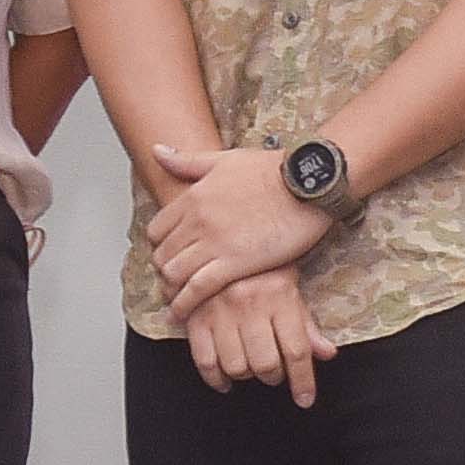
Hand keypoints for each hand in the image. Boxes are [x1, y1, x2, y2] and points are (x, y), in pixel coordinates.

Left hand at [149, 140, 335, 319]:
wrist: (308, 183)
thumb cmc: (273, 170)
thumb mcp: (224, 159)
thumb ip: (187, 161)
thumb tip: (157, 150)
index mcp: (193, 195)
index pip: (156, 230)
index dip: (160, 246)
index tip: (169, 255)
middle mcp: (197, 220)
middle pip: (162, 254)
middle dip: (164, 270)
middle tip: (174, 281)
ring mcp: (214, 242)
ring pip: (174, 273)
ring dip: (172, 289)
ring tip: (177, 300)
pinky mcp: (235, 263)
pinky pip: (197, 288)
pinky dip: (185, 304)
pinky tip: (182, 314)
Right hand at [184, 266, 335, 404]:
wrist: (222, 237)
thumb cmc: (262, 267)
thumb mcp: (291, 289)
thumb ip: (307, 325)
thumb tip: (327, 354)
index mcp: (279, 297)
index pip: (297, 351)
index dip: (303, 382)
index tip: (304, 399)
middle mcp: (250, 305)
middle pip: (266, 364)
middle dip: (273, 376)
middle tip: (274, 371)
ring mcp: (221, 312)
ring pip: (237, 366)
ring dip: (247, 376)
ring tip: (251, 367)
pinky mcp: (196, 317)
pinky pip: (205, 361)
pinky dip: (216, 379)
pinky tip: (225, 380)